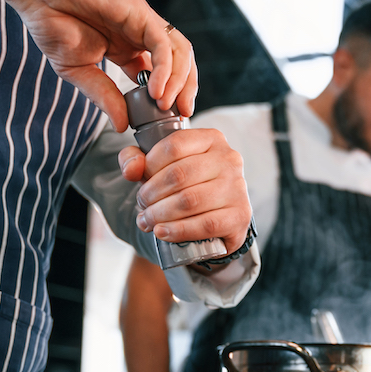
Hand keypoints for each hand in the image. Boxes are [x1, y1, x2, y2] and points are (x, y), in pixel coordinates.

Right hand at [17, 0, 196, 127]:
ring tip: (167, 106)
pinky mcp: (140, 12)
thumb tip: (121, 126)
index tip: (167, 120)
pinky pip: (163, 44)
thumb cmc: (52, 21)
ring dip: (180, 82)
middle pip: (180, 65)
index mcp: (128, 50)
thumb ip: (103, 96)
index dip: (169, 98)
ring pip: (179, 53)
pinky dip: (165, 69)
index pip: (161, 76)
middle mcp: (141, 36)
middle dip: (184, 91)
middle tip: (180, 115)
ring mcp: (143, 23)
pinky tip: (156, 90)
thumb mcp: (78, 70)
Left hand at [119, 129, 250, 249]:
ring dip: (160, 214)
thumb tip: (131, 169)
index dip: (149, 165)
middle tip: (142, 205)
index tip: (140, 181)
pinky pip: (204, 224)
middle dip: (151, 193)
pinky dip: (178, 230)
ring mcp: (238, 188)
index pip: (174, 146)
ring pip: (189, 200)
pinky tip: (162, 232)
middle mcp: (229, 160)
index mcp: (211, 139)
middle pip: (179, 175)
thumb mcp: (161, 167)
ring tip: (147, 220)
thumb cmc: (187, 187)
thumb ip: (136, 160)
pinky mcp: (239, 216)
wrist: (217, 219)